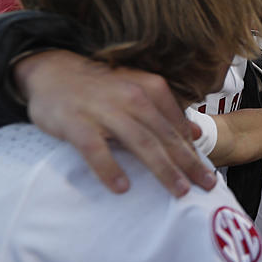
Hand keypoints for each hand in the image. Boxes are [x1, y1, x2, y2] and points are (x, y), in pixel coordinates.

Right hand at [14, 49, 214, 196]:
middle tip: (208, 186)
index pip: (177, 126)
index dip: (194, 151)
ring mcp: (104, 110)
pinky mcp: (76, 123)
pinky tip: (121, 188)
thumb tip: (197, 133)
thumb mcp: (138, 91)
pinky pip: (95, 149)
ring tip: (179, 191)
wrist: (52, 70)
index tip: (209, 175)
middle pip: (165, 136)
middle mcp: (132, 97)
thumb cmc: (101, 88)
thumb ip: (167, 111)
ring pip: (140, 143)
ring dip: (162, 169)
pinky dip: (109, 168)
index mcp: (150, 89)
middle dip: (189, 163)